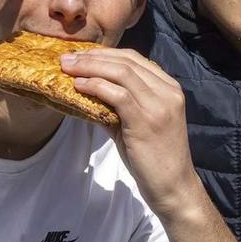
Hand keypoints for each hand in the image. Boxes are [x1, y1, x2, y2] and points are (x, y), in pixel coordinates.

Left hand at [60, 47, 197, 214]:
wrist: (173, 187)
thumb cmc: (154, 158)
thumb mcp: (138, 124)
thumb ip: (118, 105)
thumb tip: (86, 90)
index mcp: (169, 88)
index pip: (134, 59)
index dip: (105, 54)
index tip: (80, 55)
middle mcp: (167, 91)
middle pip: (125, 61)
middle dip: (92, 57)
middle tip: (66, 59)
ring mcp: (159, 104)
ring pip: (120, 73)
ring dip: (89, 67)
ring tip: (67, 68)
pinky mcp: (146, 119)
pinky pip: (117, 94)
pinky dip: (95, 85)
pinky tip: (78, 86)